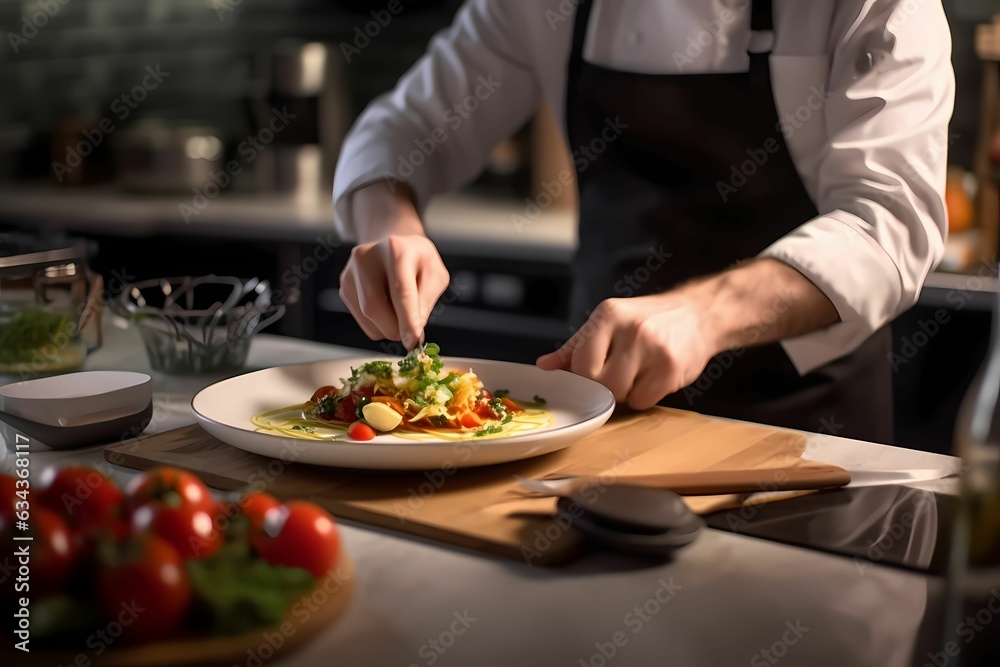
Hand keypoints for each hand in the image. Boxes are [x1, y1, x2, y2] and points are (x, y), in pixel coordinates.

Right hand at [338, 181, 449, 348]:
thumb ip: (426, 301)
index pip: (400, 291)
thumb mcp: (435, 275)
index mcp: (396, 249)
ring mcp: (350, 271)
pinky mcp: (344, 285)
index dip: (407, 320)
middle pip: (374, 307)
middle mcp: (366, 256)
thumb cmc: (418, 260)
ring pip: (366, 316)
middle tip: (410, 333)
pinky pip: (360, 318)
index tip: (413, 341)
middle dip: (395, 328)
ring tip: (400, 311)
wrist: (395, 244)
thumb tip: (413, 331)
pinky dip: (378, 323)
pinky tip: (387, 306)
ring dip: (387, 327)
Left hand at [535, 258, 840, 409]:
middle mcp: (631, 328)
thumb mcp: (609, 324)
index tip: (593, 377)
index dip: (584, 377)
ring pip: (622, 394)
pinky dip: (646, 397)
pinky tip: (655, 378)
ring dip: (627, 393)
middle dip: (606, 387)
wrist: (699, 314)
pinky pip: (645, 400)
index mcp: (609, 315)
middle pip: (601, 382)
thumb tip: (544, 366)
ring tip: (638, 375)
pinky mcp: (673, 367)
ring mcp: (654, 348)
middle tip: (619, 377)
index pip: (581, 363)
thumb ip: (576, 347)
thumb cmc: (648, 320)